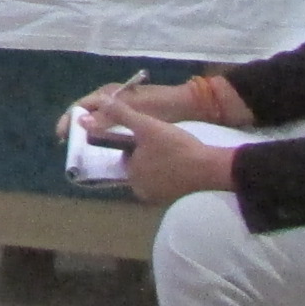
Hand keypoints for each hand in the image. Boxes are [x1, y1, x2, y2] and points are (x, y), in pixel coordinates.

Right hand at [57, 76, 205, 142]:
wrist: (185, 104)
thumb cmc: (159, 105)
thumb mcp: (131, 111)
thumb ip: (107, 116)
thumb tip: (80, 122)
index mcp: (109, 93)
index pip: (81, 105)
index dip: (69, 119)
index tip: (61, 135)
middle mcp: (112, 99)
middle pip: (87, 113)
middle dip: (77, 128)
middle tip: (69, 146)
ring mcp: (121, 108)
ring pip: (98, 121)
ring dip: (89, 133)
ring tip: (82, 149)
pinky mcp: (130, 118)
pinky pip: (110, 127)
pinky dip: (103, 136)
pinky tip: (104, 148)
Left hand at [95, 103, 238, 207]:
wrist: (209, 167)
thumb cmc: (175, 146)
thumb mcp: (146, 125)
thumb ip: (120, 115)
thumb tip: (94, 107)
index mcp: (130, 176)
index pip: (126, 155)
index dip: (138, 143)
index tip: (152, 135)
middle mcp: (140, 191)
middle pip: (138, 165)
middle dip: (148, 153)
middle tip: (164, 140)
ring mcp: (157, 197)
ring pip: (152, 172)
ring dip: (159, 161)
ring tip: (174, 149)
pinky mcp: (172, 198)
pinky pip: (165, 180)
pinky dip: (169, 171)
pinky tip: (180, 160)